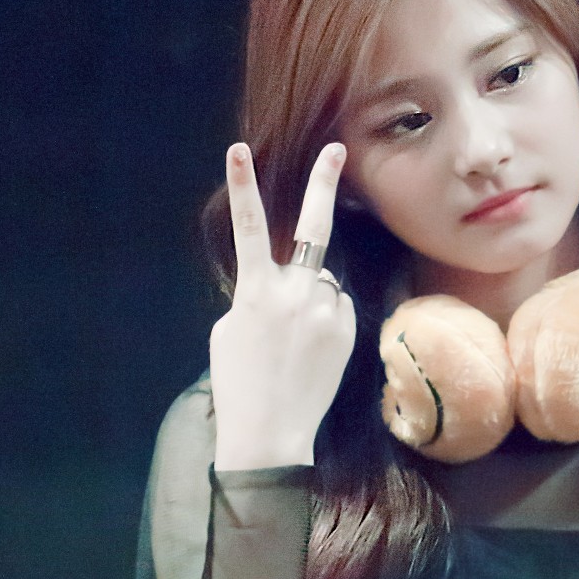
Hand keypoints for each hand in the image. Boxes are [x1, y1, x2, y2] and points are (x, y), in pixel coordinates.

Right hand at [210, 141, 356, 469]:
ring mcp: (326, 310)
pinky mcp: (348, 328)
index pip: (249, 227)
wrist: (271, 430)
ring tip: (295, 339)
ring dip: (312, 295)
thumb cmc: (240, 380)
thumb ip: (258, 294)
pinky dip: (327, 317)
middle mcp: (296, 293)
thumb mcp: (231, 329)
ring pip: (323, 281)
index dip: (244, 185)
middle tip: (335, 150)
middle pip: (314, 228)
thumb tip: (285, 283)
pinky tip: (311, 348)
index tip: (238, 149)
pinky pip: (338, 306)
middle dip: (322, 182)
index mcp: (257, 290)